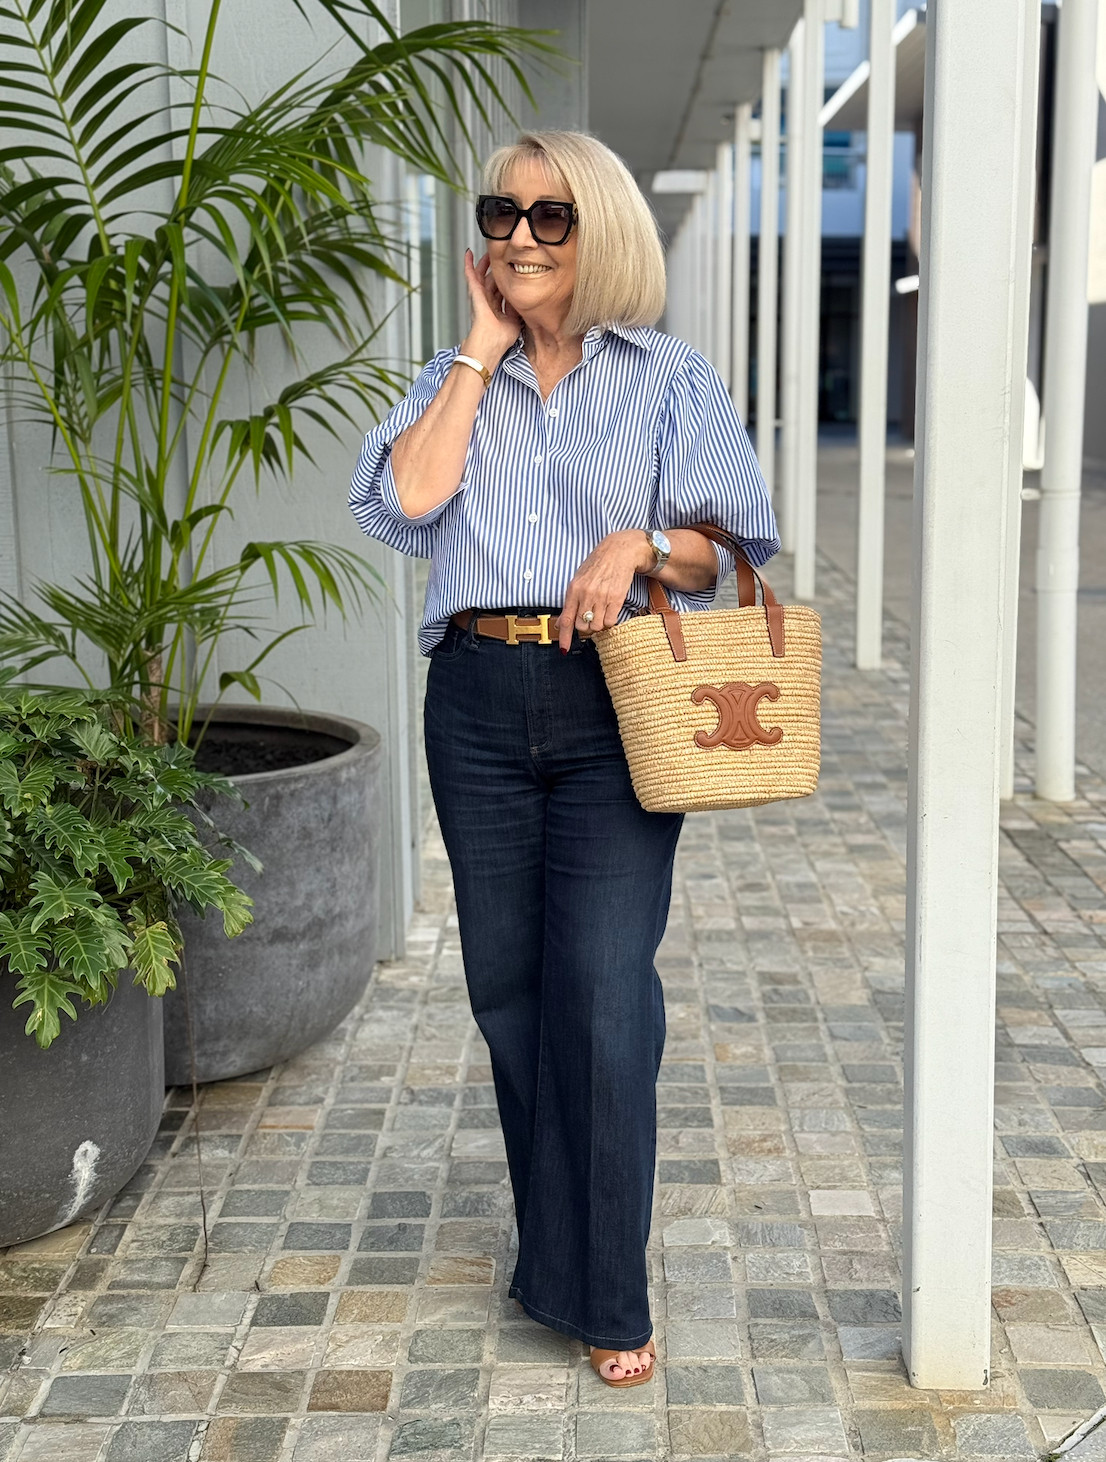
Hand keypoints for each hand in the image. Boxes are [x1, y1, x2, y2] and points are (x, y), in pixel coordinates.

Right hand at [462, 249, 522, 365]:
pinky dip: (469, 265)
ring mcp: (479, 299)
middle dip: (496, 271)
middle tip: (500, 257)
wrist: (487, 348)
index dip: (506, 283)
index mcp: (496, 311)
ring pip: (482, 277)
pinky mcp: (474, 295)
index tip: (512, 272)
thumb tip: (522, 301)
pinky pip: (471, 276)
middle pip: (492, 282)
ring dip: (484, 265)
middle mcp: (487, 304)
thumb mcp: (514, 324)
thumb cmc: (498, 342)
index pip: (502, 292)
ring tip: (487, 252)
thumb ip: (516, 311)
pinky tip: (468, 254)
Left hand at [558, 531, 653, 651]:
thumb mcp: (578, 580)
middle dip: (585, 627)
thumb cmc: (597, 565)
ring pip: (597, 626)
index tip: (564, 649)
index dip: (564, 636)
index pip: (566, 619)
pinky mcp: (616, 598)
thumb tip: (560, 623)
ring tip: (601, 611)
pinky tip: (610, 610)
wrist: (619, 551)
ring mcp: (602, 597)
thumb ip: (570, 602)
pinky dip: (609, 621)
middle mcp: (586, 594)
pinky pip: (610, 621)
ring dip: (599, 624)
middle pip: (582, 626)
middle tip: (590, 618)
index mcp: (573, 589)